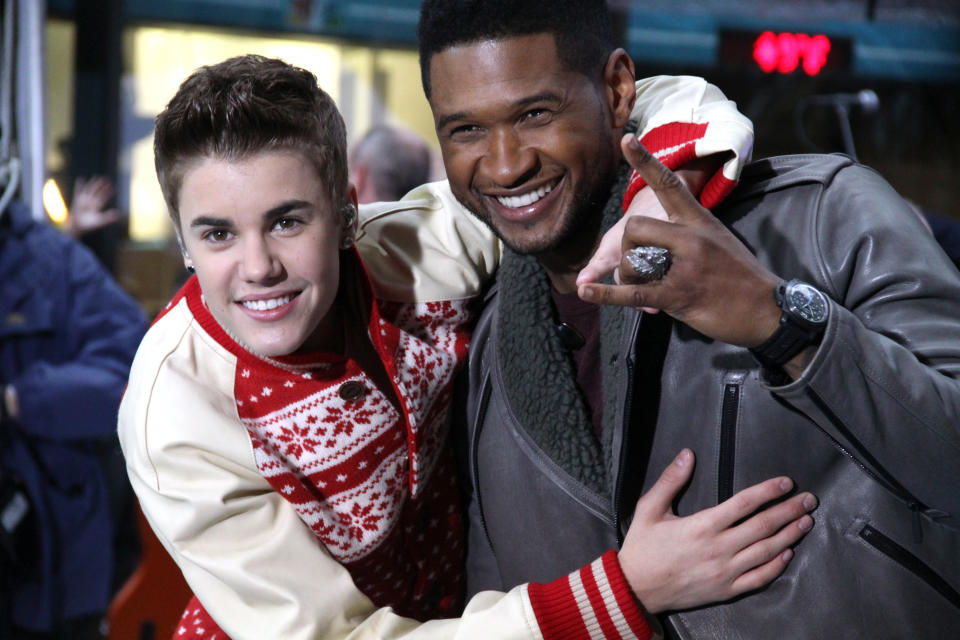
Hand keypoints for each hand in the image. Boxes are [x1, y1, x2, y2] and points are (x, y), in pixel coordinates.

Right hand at [65, 176, 121, 237]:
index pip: (104, 197)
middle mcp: (91, 203)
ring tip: (96, 177)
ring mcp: (83, 201)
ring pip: (89, 190)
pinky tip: (81, 179)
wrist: (76, 227)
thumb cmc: (88, 226)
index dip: (108, 192)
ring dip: (92, 184)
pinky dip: (79, 185)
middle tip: (106, 179)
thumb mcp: (99, 221)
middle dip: (102, 186)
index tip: (112, 186)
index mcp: (97, 207)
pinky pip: (78, 191)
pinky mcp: (76, 201)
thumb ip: (108, 218)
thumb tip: (118, 214)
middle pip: (97, 192)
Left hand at [578, 135, 781, 347]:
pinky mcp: (678, 295)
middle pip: (634, 225)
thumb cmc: (741, 278)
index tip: (625, 139)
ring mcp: (685, 266)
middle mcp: (691, 238)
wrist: (768, 309)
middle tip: (638, 266)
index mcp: (699, 220)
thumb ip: (688, 238)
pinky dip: (605, 294)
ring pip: (631, 260)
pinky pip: (632, 293)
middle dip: (625, 246)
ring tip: (651, 289)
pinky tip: (586, 291)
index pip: (669, 184)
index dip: (646, 161)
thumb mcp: (718, 243)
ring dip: (628, 277)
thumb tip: (655, 247)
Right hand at [618, 449, 815, 613]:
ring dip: (789, 535)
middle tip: (809, 500)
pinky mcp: (726, 590)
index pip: (744, 503)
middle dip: (789, 510)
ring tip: (806, 522)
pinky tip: (788, 553)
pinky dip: (777, 566)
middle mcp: (719, 548)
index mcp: (702, 525)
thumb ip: (670, 480)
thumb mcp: (648, 508)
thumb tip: (687, 454)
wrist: (636, 588)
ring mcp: (726, 572)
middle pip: (763, 525)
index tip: (786, 483)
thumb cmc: (642, 546)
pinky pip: (759, 578)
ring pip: (766, 551)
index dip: (768, 491)